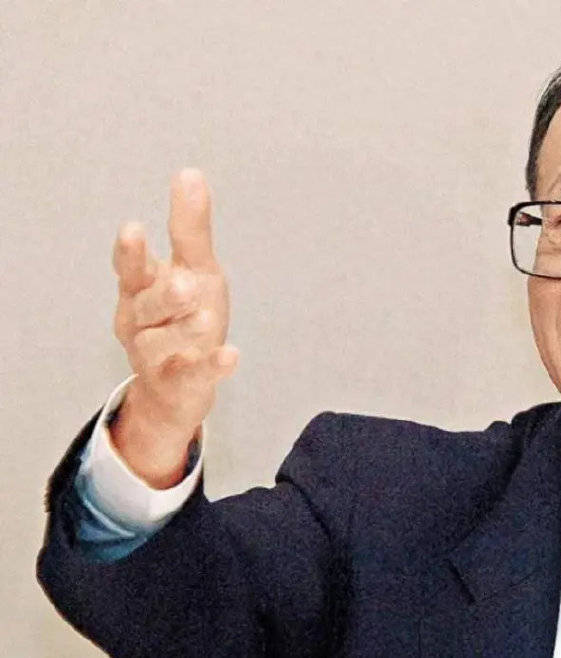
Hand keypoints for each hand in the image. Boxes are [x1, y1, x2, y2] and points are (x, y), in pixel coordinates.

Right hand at [110, 169, 237, 487]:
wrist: (176, 389)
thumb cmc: (183, 318)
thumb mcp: (193, 269)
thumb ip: (189, 229)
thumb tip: (189, 172)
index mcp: (140, 290)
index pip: (130, 268)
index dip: (130, 252)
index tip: (133, 229)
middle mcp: (140, 323)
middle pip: (146, 306)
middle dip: (164, 295)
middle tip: (184, 283)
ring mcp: (157, 358)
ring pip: (161, 344)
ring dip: (183, 329)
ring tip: (205, 317)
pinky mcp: (179, 384)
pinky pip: (192, 375)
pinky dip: (211, 366)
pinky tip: (231, 355)